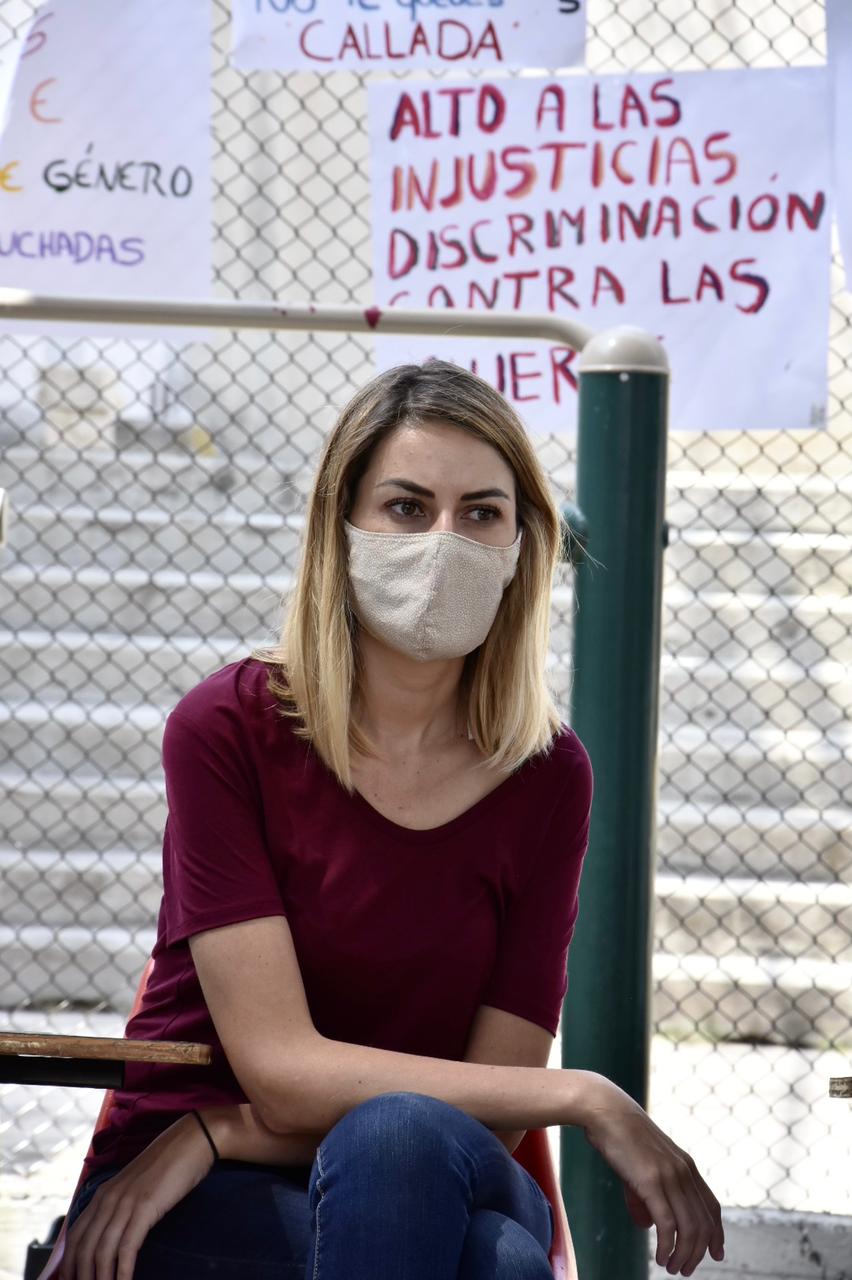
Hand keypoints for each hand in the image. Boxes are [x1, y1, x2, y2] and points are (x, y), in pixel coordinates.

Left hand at [60, 1111, 214, 1279]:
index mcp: (103, 1193)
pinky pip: (128, 1246)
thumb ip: (120, 1206)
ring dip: (101, 1279)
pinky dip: (123, 1271)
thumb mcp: (135, 1185)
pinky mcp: (146, 1206)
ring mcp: (127, 1201)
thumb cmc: (167, 1165)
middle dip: (82, 1276)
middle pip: (84, 1248)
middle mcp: (109, 1198)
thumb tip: (112, 1235)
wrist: (191, 1140)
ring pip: (102, 1250)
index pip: (75, 1237)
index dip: (69, 1265)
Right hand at [579, 1076, 724, 1274]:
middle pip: (704, 1223)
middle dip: (699, 1252)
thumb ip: (647, 1196)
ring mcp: (669, 1175)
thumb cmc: (619, 1136)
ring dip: (685, 1255)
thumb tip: (647, 1225)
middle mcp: (684, 1171)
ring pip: (689, 1228)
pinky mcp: (650, 1181)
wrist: (604, 1110)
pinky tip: (661, 1257)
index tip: (716, 1254)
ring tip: (674, 1268)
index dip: (717, 1233)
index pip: (712, 1207)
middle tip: (686, 1271)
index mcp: (686, 1166)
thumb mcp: (641, 1166)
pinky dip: (668, 1247)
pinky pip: (667, 1224)